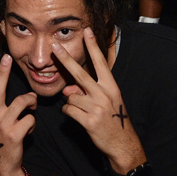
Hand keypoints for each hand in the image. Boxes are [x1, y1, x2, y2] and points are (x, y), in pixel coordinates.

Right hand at [0, 51, 36, 175]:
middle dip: (3, 71)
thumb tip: (18, 93)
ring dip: (31, 101)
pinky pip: (31, 119)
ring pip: (23, 101)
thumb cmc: (2, 141)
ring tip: (32, 105)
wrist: (2, 167)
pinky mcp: (14, 133)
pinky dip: (33, 124)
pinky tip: (29, 131)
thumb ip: (2, 107)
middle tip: (7, 56)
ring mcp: (3, 123)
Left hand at [54, 28, 144, 169]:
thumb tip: (67, 89)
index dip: (92, 47)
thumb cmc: (112, 119)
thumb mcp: (104, 101)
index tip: (87, 31)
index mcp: (111, 86)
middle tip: (53, 46)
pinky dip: (69, 113)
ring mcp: (97, 107)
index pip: (100, 63)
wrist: (122, 144)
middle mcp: (104, 94)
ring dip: (71, 103)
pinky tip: (80, 119)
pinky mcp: (89, 121)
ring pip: (70, 96)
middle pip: (79, 73)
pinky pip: (68, 110)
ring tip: (84, 111)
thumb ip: (85, 91)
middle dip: (65, 58)